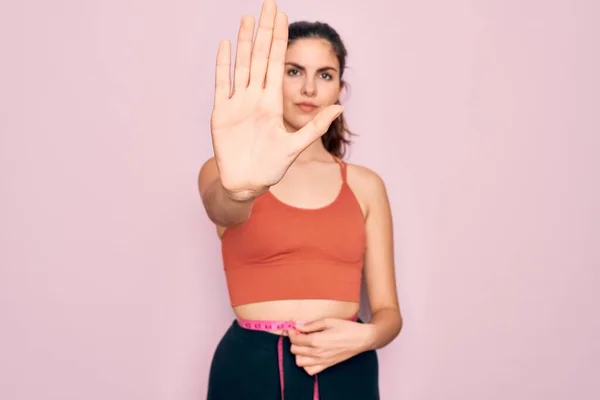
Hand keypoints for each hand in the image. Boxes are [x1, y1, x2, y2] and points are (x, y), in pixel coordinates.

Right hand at [210, 0, 343, 201]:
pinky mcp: (221, 112)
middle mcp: (255, 98)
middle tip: (268, 4)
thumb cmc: (271, 167)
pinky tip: (225, 45)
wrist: (246, 183)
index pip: (276, 64)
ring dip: (243, 41)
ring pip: (241, 65)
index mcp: (273, 103)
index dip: (279, 41)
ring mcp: (238, 103)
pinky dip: (223, 65)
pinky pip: (222, 83)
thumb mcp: (296, 146)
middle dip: (264, 31)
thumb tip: (339, 107)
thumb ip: (316, 126)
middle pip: (259, 57)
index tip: (282, 17)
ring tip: (247, 18)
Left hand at [288, 318, 373, 375]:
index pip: (295, 340)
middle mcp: (317, 353)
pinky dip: (306, 364)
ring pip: (300, 362)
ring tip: (304, 344)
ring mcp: (322, 361)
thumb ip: (311, 325)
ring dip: (298, 353)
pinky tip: (310, 355)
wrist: (362, 339)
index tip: (293, 327)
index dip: (291, 332)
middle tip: (299, 334)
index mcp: (316, 340)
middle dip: (294, 341)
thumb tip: (297, 325)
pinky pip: (310, 370)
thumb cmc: (346, 328)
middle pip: (295, 350)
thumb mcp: (328, 321)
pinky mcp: (327, 365)